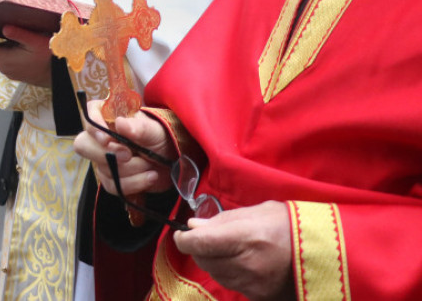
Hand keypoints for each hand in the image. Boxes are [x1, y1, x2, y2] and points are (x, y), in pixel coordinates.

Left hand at [0, 24, 52, 86]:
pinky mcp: (16, 71)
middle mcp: (4, 67)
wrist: (63, 77)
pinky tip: (13, 38)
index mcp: (4, 59)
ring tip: (1, 25)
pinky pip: (5, 57)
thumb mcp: (37, 43)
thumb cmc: (51, 59)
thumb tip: (4, 28)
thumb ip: (19, 35)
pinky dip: (4, 48)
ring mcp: (10, 71)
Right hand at [72, 99, 173, 194]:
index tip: (107, 139)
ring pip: (103, 168)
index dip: (93, 127)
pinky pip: (112, 185)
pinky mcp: (111, 178)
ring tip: (150, 166)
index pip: (90, 115)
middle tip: (128, 155)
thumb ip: (139, 127)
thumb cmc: (160, 139)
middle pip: (83, 145)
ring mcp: (104, 159)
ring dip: (130, 171)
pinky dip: (133, 184)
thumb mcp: (154, 131)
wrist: (171, 162)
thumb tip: (120, 123)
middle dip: (106, 154)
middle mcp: (102, 138)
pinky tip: (149, 177)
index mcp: (110, 118)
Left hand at [173, 201, 293, 300]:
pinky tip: (242, 263)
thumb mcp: (255, 212)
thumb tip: (194, 227)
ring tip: (230, 250)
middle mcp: (248, 265)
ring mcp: (254, 285)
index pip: (201, 243)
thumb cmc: (287, 224)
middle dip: (200, 249)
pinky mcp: (260, 297)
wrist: (324, 251)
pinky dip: (229, 274)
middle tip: (209, 239)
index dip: (184, 239)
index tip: (181, 234)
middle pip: (204, 261)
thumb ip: (221, 220)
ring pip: (216, 275)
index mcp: (246, 237)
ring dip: (214, 262)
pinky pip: (232, 285)